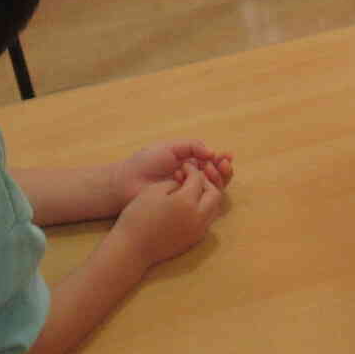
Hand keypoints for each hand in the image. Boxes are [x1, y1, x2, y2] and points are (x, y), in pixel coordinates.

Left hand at [110, 141, 234, 205]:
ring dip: (217, 178)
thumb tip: (212, 152)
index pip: (211, 161)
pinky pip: (201, 200)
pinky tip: (200, 178)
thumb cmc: (146, 162)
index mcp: (188, 162)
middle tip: (221, 163)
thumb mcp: (170, 148)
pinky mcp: (183, 206)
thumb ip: (191, 146)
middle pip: (216, 175)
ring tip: (210, 169)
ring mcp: (188, 193)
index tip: (227, 156)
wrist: (128, 182)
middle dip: (222, 169)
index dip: (221, 159)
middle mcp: (191, 178)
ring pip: (212, 188)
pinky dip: (207, 190)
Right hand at [112, 162, 225, 266]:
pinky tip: (188, 206)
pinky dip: (203, 210)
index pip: (198, 179)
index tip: (183, 168)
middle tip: (191, 179)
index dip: (191, 170)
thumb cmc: (138, 216)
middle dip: (205, 182)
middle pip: (214, 194)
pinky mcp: (194, 241)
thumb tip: (186, 182)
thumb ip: (175, 182)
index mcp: (187, 202)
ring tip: (191, 192)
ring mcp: (198, 231)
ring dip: (206, 197)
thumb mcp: (154, 191)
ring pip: (214, 209)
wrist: (132, 249)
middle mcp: (198, 217)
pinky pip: (207, 221)